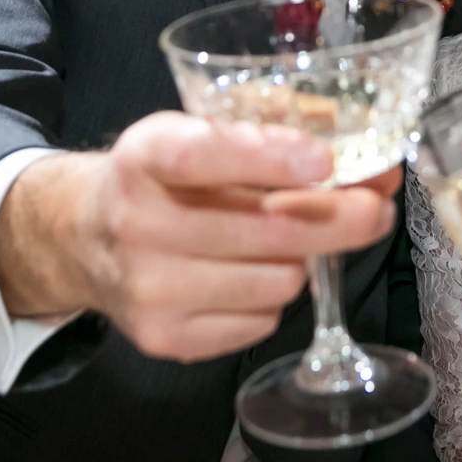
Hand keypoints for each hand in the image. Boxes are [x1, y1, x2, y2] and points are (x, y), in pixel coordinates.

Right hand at [0, 111, 399, 361]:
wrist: (84, 238)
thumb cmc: (164, 177)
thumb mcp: (198, 128)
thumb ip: (273, 124)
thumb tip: (359, 142)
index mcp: (145, 157)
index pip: (206, 156)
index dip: (271, 158)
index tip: (326, 161)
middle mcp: (138, 223)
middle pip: (267, 232)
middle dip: (339, 220)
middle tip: (377, 208)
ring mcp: (149, 288)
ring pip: (278, 282)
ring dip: (300, 261)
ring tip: (283, 242)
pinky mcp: (164, 337)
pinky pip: (261, 323)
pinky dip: (272, 300)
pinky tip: (249, 275)